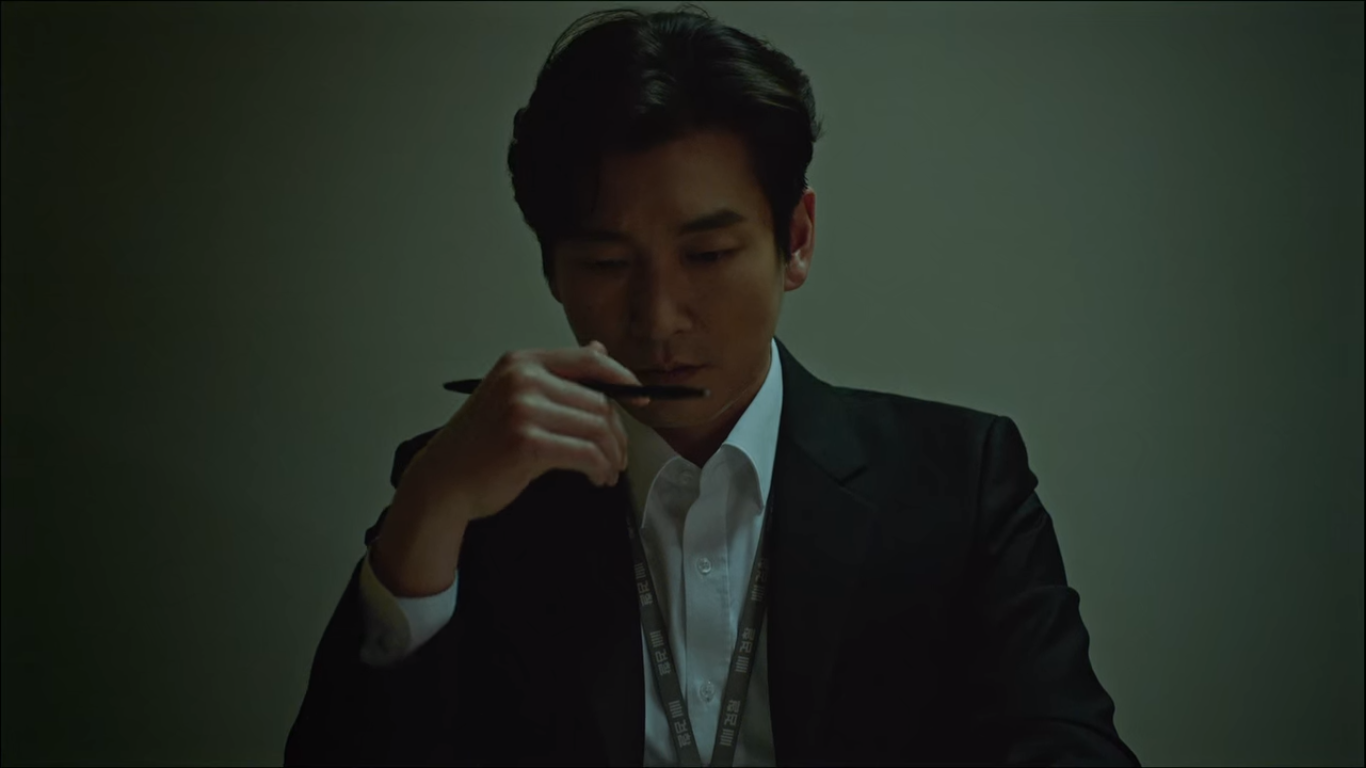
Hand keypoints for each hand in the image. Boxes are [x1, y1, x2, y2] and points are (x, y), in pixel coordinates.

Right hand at [393, 340, 646, 525]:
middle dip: (617, 433)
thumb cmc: (481, 444)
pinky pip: (586, 453)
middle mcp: (522, 379)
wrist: (444, 480)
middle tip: (619, 457)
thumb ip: (557, 376)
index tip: (641, 398)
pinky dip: (599, 469)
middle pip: (598, 401)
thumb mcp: (515, 397)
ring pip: (596, 428)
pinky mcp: (527, 442)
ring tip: (607, 471)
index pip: (588, 360)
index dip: (623, 378)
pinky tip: (597, 478)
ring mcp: (523, 409)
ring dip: (611, 455)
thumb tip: (599, 351)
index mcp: (521, 362)